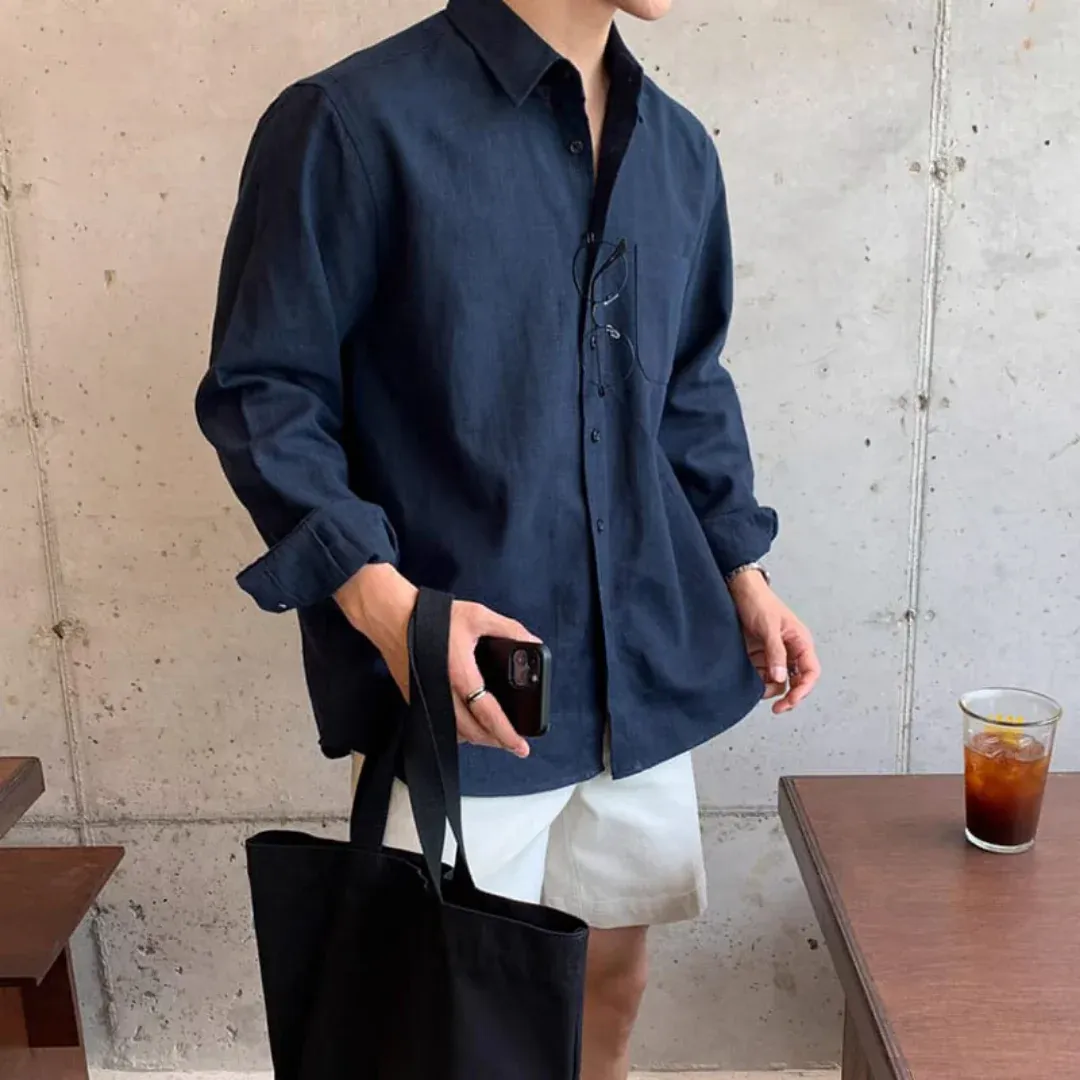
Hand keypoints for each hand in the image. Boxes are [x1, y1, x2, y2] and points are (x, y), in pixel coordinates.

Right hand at [335, 564, 535, 756]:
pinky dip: (458, 729)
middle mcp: (442, 692)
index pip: (487, 714)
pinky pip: (440, 723)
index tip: (521, 747)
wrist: (390, 617)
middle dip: (495, 741)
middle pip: (472, 732)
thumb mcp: (478, 616)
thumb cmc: (430, 616)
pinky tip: (468, 722)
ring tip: (494, 735)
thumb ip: (508, 629)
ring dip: (476, 737)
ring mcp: (427, 698)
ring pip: (455, 732)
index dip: (506, 733)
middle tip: (513, 744)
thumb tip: (533, 642)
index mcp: (460, 674)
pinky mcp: (415, 698)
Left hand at [728, 571, 819, 713]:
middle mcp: (791, 650)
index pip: (810, 672)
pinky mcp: (759, 656)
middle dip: (789, 696)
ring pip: (779, 681)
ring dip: (771, 689)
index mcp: (800, 642)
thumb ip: (775, 653)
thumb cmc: (758, 602)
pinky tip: (750, 683)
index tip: (790, 701)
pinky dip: (758, 682)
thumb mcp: (768, 627)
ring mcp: (775, 654)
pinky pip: (763, 676)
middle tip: (777, 709)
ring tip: (758, 689)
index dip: (803, 690)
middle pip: (797, 681)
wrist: (737, 590)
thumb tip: (780, 678)